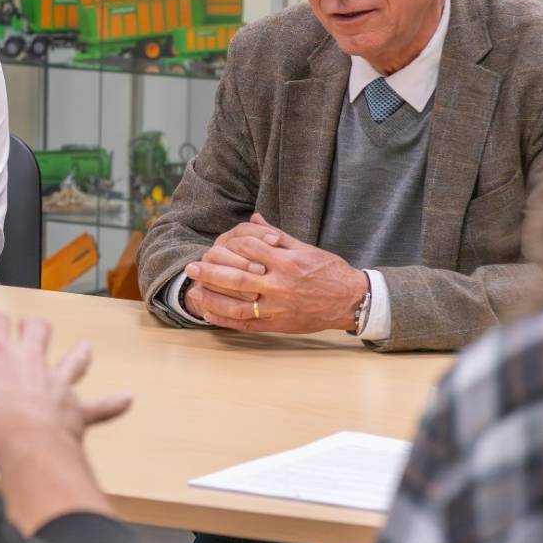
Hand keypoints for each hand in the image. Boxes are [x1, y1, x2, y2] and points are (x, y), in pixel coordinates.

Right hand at [0, 310, 132, 456]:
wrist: (22, 443)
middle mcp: (29, 360)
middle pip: (36, 332)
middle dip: (34, 326)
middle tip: (34, 323)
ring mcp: (56, 384)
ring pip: (71, 362)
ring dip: (78, 356)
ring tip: (86, 349)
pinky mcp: (76, 411)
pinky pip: (99, 407)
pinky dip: (112, 405)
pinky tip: (127, 401)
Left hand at [184, 214, 366, 333]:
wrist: (351, 300)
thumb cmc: (328, 270)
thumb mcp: (305, 247)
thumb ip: (276, 234)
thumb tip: (253, 218)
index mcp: (287, 262)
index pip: (249, 251)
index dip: (229, 246)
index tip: (215, 245)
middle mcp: (281, 285)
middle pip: (238, 279)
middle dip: (211, 273)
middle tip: (191, 268)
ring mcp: (278, 307)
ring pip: (238, 304)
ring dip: (212, 298)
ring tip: (194, 290)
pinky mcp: (278, 324)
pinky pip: (246, 324)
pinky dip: (225, 320)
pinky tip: (209, 313)